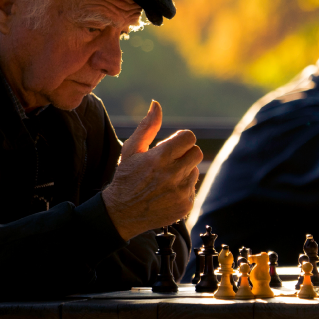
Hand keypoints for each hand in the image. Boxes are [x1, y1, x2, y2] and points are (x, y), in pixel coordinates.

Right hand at [102, 100, 202, 239]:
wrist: (121, 214)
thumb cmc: (126, 177)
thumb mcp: (131, 150)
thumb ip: (147, 126)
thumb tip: (156, 104)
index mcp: (160, 157)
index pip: (189, 137)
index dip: (180, 139)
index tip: (171, 146)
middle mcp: (172, 174)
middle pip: (196, 152)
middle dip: (184, 153)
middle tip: (169, 161)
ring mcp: (180, 191)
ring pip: (195, 170)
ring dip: (184, 171)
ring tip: (165, 178)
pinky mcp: (185, 205)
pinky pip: (193, 188)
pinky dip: (183, 188)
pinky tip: (166, 191)